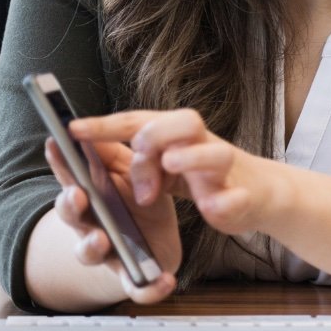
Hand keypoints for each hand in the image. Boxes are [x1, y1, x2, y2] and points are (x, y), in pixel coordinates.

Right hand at [41, 137, 179, 303]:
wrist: (154, 241)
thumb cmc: (137, 200)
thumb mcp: (129, 172)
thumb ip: (113, 156)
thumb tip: (95, 130)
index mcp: (90, 194)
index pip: (69, 176)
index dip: (60, 162)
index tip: (55, 143)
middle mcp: (91, 224)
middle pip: (71, 215)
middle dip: (70, 205)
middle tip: (78, 195)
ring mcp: (108, 251)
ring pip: (89, 253)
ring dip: (91, 246)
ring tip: (102, 240)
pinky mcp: (132, 275)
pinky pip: (136, 288)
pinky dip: (149, 289)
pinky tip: (165, 280)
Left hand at [69, 109, 288, 236]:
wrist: (258, 194)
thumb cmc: (203, 176)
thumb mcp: (165, 166)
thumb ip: (137, 161)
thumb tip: (93, 158)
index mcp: (176, 136)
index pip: (138, 122)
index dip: (106, 125)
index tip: (73, 129)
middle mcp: (201, 145)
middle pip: (184, 122)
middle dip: (155, 137)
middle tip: (135, 157)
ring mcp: (225, 170)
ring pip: (217, 153)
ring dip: (192, 157)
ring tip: (171, 165)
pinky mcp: (243, 196)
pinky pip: (238, 196)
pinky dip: (226, 201)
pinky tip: (213, 208)